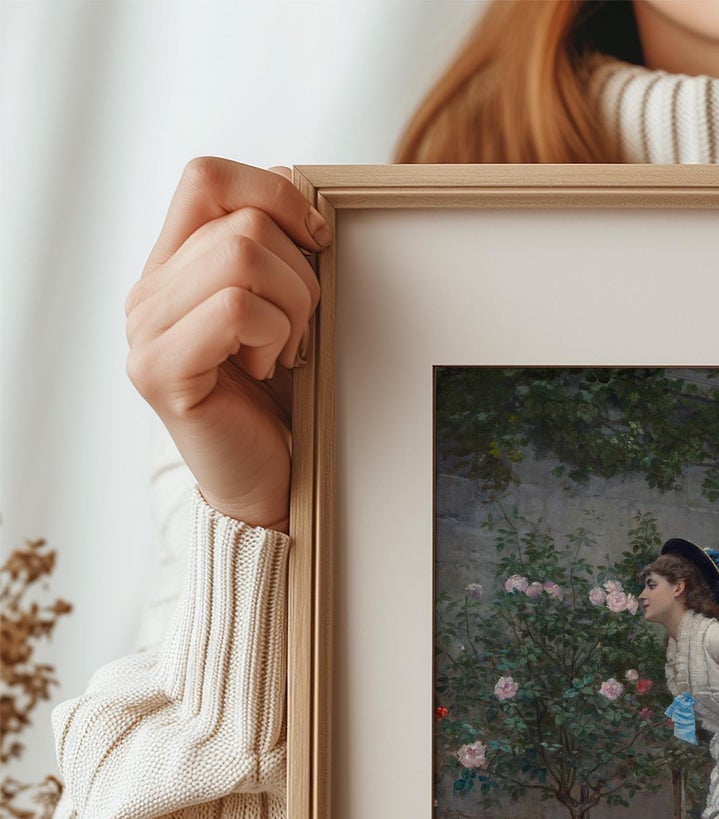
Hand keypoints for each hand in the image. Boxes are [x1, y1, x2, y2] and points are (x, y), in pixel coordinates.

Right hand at [124, 158, 330, 533]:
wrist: (269, 486)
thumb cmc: (284, 402)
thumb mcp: (287, 311)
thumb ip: (277, 247)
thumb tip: (291, 177)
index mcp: (174, 267)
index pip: (207, 178)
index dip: (273, 194)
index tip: (317, 241)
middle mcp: (148, 292)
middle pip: (241, 221)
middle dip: (300, 273)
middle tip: (300, 330)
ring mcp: (146, 331)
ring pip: (244, 258)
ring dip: (293, 309)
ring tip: (284, 353)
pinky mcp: (161, 371)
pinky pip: (238, 310)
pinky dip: (275, 338)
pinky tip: (269, 371)